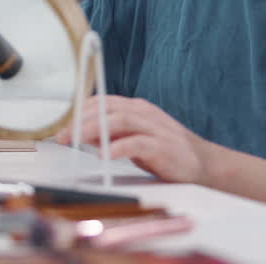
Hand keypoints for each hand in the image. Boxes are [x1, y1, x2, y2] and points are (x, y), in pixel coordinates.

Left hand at [55, 95, 216, 184]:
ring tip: (75, 141)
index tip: (63, 125)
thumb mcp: (136, 138)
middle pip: (108, 109)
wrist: (203, 164)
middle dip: (81, 121)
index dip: (81, 111)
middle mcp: (145, 114)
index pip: (104, 101)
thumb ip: (114, 133)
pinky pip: (136, 144)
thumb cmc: (167, 151)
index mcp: (138, 109)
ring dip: (93, 130)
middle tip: (62, 136)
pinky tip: (104, 154)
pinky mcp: (162, 147)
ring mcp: (155, 128)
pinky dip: (118, 147)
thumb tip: (83, 134)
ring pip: (119, 121)